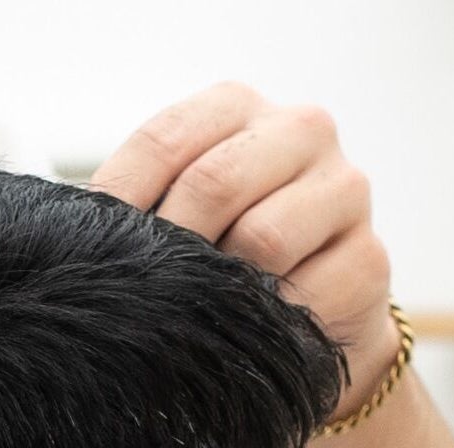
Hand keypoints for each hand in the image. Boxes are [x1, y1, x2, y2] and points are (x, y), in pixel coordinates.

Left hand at [94, 85, 392, 418]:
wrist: (311, 315)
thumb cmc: (227, 256)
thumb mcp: (181, 214)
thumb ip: (142, 207)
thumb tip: (83, 236)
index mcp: (238, 107)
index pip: (164, 141)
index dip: (121, 202)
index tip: (94, 252)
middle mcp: (300, 131)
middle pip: (215, 183)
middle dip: (173, 248)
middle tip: (144, 294)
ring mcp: (345, 190)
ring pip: (264, 238)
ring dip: (222, 288)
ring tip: (201, 314)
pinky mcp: (370, 257)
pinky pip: (305, 295)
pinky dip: (269, 323)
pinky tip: (251, 334)